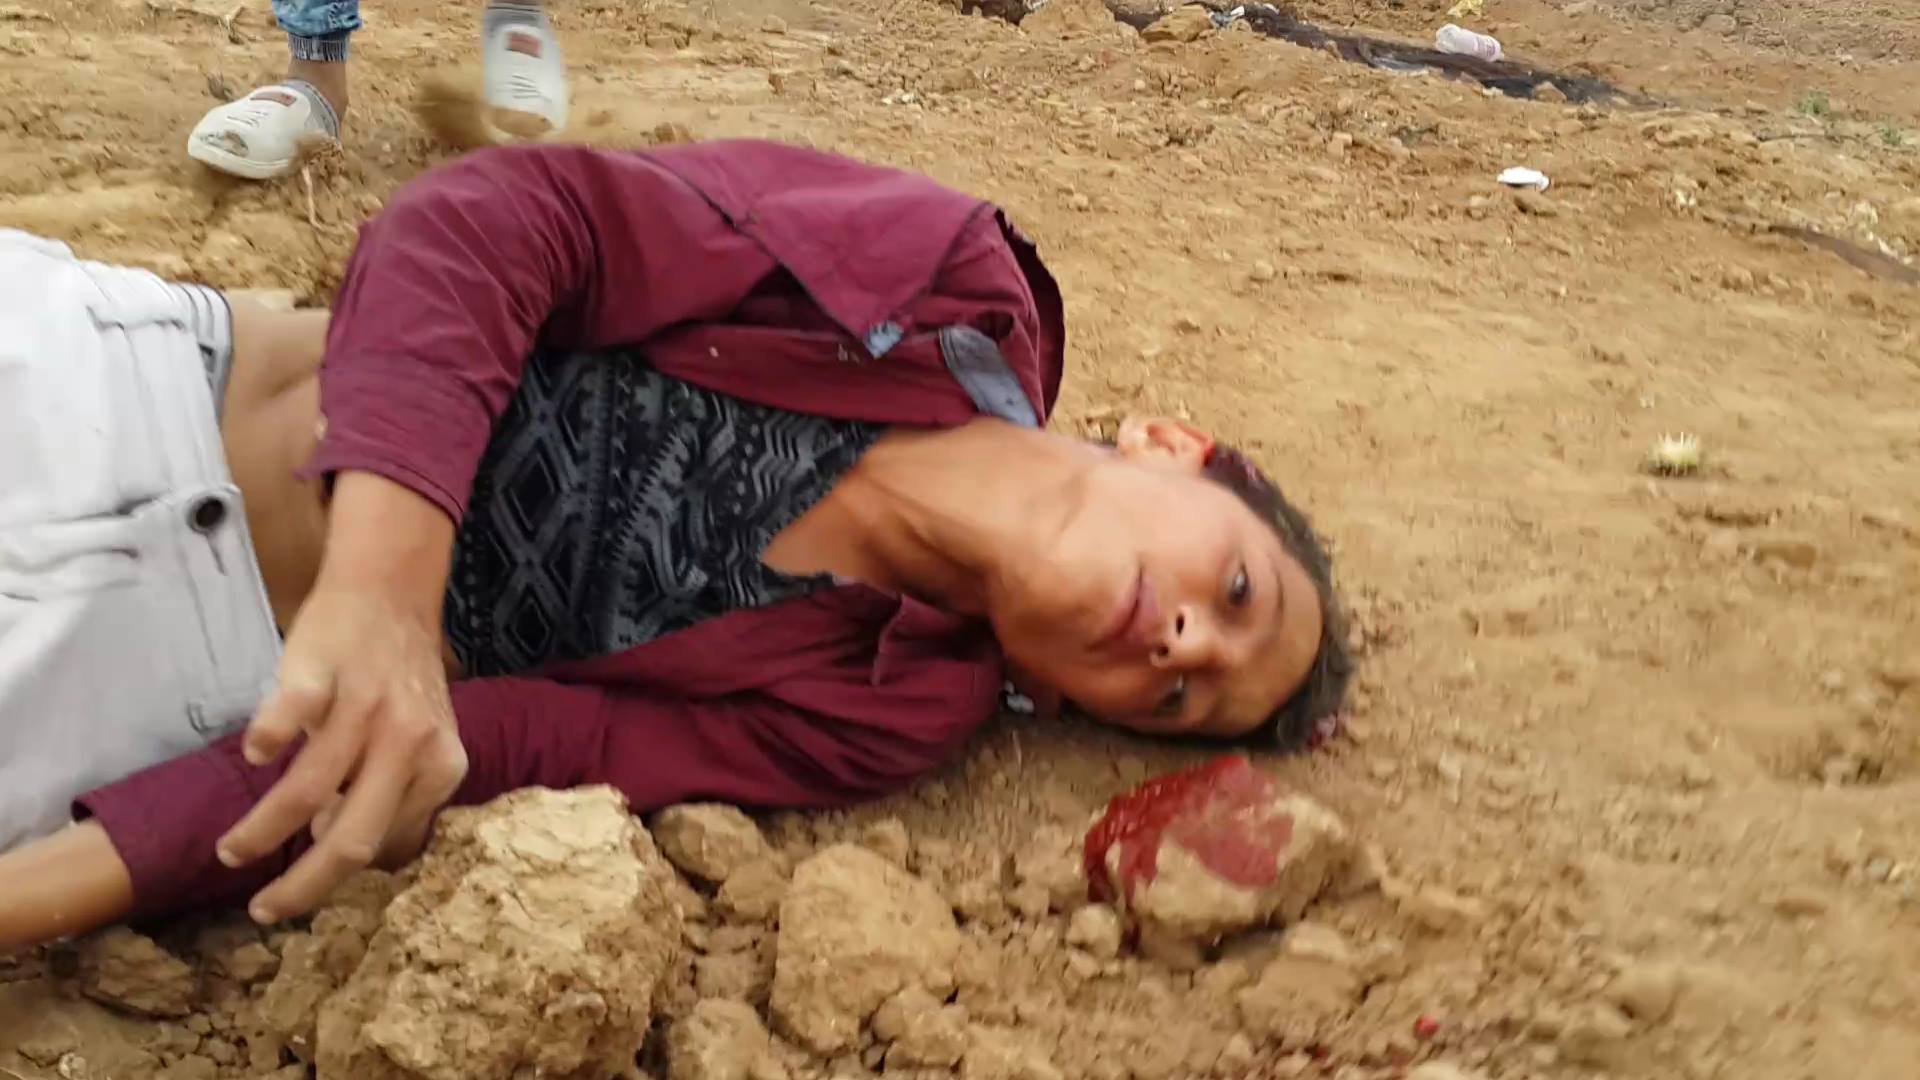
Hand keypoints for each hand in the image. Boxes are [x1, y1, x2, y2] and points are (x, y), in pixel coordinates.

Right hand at [217, 471, 462, 923]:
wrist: (390, 593)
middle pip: (354, 840)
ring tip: (231, 851)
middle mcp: (411, 743)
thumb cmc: (398, 679)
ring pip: (308, 793)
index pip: (389, 846)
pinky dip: (270, 740)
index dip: (344, 875)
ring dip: (261, 832)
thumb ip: (392, 795)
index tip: (306, 888)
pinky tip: (256, 754)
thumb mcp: (421, 744)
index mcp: (441, 767)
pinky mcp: (325, 673)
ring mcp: (368, 708)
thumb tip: (335, 847)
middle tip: (264, 911)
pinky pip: (292, 717)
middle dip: (304, 888)